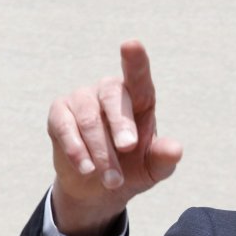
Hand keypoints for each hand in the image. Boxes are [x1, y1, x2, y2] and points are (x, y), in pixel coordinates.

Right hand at [47, 41, 182, 235]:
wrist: (99, 190)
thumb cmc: (132, 170)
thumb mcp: (153, 169)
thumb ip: (164, 159)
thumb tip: (176, 150)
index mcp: (139, 99)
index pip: (138, 77)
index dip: (135, 61)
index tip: (131, 45)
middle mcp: (110, 92)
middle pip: (113, 96)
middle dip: (121, 124)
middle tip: (128, 148)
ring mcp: (82, 100)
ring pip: (90, 118)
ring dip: (101, 152)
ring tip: (112, 181)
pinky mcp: (59, 114)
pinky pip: (65, 127)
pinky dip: (77, 150)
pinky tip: (87, 169)